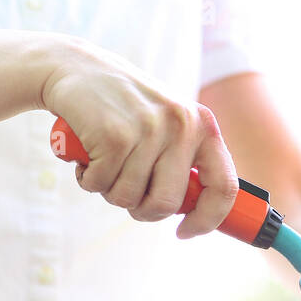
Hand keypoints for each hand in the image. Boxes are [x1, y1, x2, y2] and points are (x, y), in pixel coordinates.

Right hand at [40, 38, 237, 236]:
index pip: (225, 187)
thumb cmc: (124, 108)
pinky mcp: (115, 135)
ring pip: (130, 198)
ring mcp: (149, 129)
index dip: (208, 219)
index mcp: (203, 125)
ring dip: (110, 191)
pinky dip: (88, 179)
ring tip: (104, 163)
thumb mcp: (166, 125)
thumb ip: (184, 161)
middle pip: (167, 204)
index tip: (185, 232)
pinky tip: (87, 155)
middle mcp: (182, 125)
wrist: (75, 68)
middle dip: (142, 210)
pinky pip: (101, 185)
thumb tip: (198, 214)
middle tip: (126, 193)